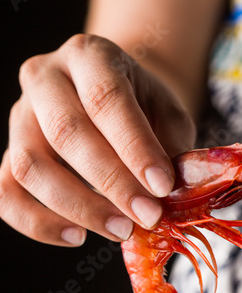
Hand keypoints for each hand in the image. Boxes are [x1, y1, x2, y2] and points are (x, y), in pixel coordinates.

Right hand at [0, 34, 195, 245]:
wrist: (110, 99)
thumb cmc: (141, 106)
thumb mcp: (167, 113)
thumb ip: (170, 146)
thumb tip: (173, 190)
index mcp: (89, 55)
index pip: (106, 99)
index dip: (134, 147)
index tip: (162, 187)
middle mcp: (45, 78)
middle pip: (66, 132)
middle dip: (111, 183)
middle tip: (146, 216)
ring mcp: (19, 116)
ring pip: (30, 166)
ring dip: (78, 207)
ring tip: (120, 230)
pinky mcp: (8, 152)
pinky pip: (6, 193)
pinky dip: (36, 223)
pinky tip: (76, 236)